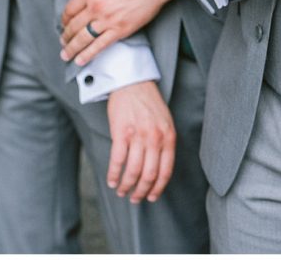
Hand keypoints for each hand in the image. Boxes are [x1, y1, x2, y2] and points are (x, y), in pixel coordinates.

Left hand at [59, 0, 191, 65]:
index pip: (70, 9)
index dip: (64, 19)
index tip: (63, 24)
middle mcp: (96, 7)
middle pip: (74, 26)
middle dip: (66, 36)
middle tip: (62, 42)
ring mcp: (108, 20)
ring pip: (84, 38)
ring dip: (72, 48)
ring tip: (66, 55)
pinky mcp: (121, 29)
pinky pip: (100, 45)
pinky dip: (89, 54)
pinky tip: (80, 60)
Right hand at [106, 81, 175, 203]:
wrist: (132, 82)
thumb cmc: (149, 102)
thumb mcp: (165, 122)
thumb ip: (164, 143)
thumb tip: (159, 168)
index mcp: (169, 137)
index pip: (166, 171)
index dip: (158, 188)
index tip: (152, 197)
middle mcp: (155, 138)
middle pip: (149, 175)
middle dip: (141, 191)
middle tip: (135, 198)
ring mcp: (138, 136)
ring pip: (133, 171)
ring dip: (126, 186)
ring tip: (121, 191)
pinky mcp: (121, 133)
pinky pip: (117, 160)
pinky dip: (113, 174)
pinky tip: (111, 180)